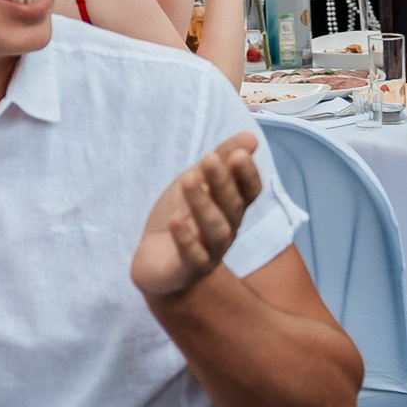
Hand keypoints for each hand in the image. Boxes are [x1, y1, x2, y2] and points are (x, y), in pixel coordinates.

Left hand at [132, 131, 262, 298]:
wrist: (155, 263)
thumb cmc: (182, 218)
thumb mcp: (196, 183)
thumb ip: (221, 160)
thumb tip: (250, 137)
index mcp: (232, 209)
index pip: (249, 192)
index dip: (247, 174)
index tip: (240, 153)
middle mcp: (227, 230)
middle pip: (231, 207)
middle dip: (222, 182)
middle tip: (209, 157)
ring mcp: (209, 253)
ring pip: (214, 230)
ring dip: (202, 204)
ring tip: (188, 179)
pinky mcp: (187, 270)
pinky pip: (192, 256)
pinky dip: (185, 238)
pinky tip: (176, 220)